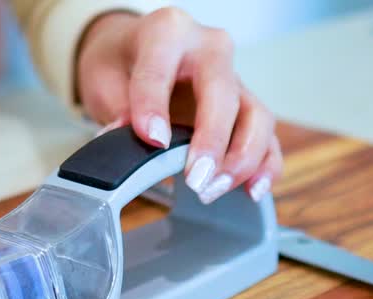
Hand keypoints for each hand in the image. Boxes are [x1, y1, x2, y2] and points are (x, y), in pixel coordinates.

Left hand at [75, 8, 281, 204]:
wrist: (136, 55)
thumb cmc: (124, 62)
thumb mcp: (104, 78)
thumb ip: (118, 108)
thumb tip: (124, 141)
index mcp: (168, 33)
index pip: (161, 69)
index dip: (154, 106)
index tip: (152, 139)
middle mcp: (210, 51)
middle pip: (224, 93)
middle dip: (212, 140)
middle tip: (196, 179)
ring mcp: (235, 80)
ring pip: (257, 117)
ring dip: (242, 159)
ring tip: (214, 189)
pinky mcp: (246, 109)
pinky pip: (267, 138)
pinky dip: (265, 166)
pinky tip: (252, 191)